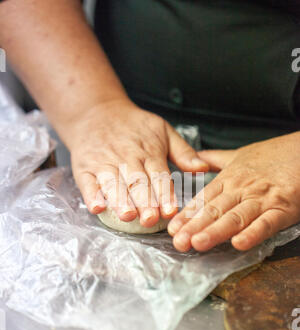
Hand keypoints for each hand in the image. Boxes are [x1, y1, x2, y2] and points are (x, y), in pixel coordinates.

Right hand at [70, 99, 208, 226]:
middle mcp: (126, 158)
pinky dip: (91, 195)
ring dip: (120, 200)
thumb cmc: (133, 126)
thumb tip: (203, 168)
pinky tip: (97, 207)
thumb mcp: (162, 130)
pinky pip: (87, 182)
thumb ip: (183, 152)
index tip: (170, 211)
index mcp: (148, 151)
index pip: (158, 175)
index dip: (164, 194)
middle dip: (144, 201)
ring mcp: (104, 163)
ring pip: (113, 184)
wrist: (95, 111)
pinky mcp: (85, 168)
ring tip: (127, 215)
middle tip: (150, 218)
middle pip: (136, 182)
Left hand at [168, 132, 299, 251]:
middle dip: (194, 227)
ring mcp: (262, 199)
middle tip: (178, 242)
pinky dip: (253, 234)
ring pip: (235, 217)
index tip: (172, 228)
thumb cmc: (274, 154)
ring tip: (198, 243)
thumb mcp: (241, 155)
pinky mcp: (283, 208)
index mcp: (230, 179)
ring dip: (216, 231)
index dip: (188, 215)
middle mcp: (242, 189)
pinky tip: (238, 244)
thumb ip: (216, 159)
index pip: (204, 199)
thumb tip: (196, 158)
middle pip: (215, 210)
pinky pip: (266, 223)